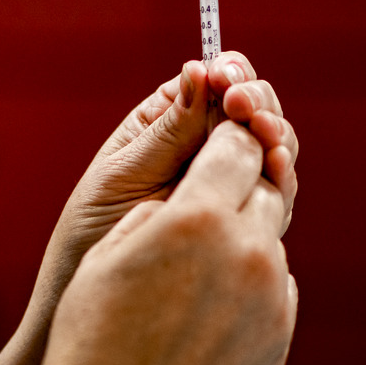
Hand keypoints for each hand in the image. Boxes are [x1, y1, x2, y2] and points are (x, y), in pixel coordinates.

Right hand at [0, 122, 297, 364]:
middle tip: (209, 184)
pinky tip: (209, 298)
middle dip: (240, 177)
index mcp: (198, 217)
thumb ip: (158, 207)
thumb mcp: (108, 251)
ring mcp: (271, 299)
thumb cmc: (93, 337)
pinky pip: (275, 287)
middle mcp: (248, 251)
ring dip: (244, 231)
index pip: (235, 145)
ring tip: (200, 251)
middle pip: (266, 185)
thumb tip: (186, 195)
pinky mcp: (280, 339)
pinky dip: (250, 278)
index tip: (213, 130)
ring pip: (272, 238)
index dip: (223, 133)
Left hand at [29, 52, 298, 318]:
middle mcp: (204, 146)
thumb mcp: (124, 173)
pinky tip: (276, 169)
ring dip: (276, 136)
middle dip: (258, 103)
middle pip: (254, 110)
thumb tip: (198, 70)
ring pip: (273, 148)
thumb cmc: (92, 228)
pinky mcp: (243, 220)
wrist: (84, 294)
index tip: (227, 82)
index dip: (231, 74)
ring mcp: (228, 182)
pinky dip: (281, 178)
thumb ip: (168, 130)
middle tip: (245, 107)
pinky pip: (274, 193)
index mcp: (168, 120)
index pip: (216, 81)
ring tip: (266, 137)